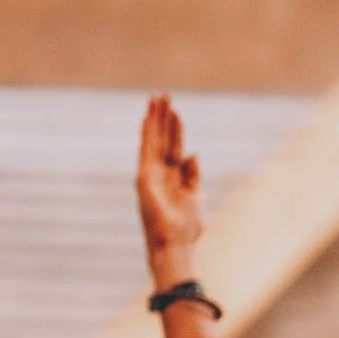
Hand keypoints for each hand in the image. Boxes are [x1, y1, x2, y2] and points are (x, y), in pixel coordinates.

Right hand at [136, 94, 204, 265]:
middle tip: (163, 95)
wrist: (175, 242)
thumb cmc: (186, 226)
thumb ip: (192, 174)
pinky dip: (148, 132)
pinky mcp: (144, 176)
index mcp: (173, 177)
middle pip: (161, 138)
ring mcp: (150, 172)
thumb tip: (193, 154)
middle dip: (162, 117)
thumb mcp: (195, 195)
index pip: (173, 146)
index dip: (175, 128)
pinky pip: (146, 148)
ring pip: (152, 139)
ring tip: (156, 98)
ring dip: (154, 119)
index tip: (176, 110)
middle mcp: (159, 172)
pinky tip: (148, 117)